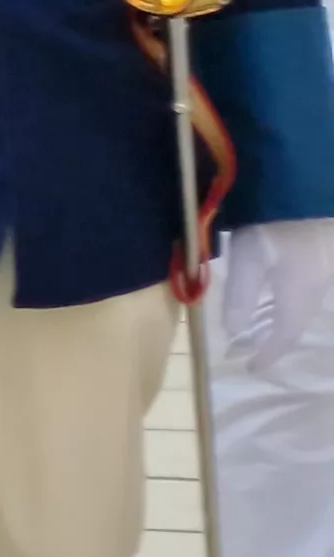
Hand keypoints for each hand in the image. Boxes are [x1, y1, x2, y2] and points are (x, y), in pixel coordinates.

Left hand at [222, 218, 333, 364]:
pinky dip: (285, 299)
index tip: (251, 368)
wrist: (312, 188)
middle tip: (248, 349)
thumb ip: (240, 296)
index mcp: (299, 296)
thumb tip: (234, 330)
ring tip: (257, 325)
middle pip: (295, 322)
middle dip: (272, 339)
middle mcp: (317, 288)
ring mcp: (323, 269)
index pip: (285, 336)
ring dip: (279, 319)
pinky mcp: (322, 251)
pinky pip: (303, 288)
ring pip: (301, 304)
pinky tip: (274, 291)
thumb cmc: (279, 224)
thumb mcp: (250, 260)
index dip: (269, 354)